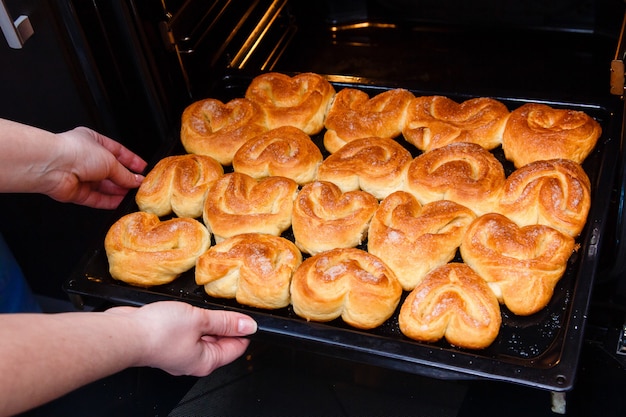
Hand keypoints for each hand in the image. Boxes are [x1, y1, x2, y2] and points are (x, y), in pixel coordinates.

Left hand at [46, 127, 147, 208]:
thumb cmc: (74, 152)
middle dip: (126, 179)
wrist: (51, 166)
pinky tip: (119, 203)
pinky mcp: (75, 191)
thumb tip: (137, 180)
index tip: (143, 169)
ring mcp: (80, 175)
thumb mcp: (110, 160)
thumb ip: (125, 173)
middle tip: (140, 186)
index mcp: (93, 141)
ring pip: (104, 186)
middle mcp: (85, 158)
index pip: (117, 152)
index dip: (132, 161)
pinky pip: (95, 198)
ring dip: (118, 191)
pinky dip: (107, 201)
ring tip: (133, 196)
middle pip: (111, 171)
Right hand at [105, 301, 257, 375]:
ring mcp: (180, 352)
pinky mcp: (167, 342)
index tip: (246, 315)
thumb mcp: (200, 320)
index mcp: (206, 361)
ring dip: (207, 319)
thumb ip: (225, 322)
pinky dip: (191, 319)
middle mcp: (194, 360)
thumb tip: (248, 325)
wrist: (124, 332)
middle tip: (225, 305)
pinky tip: (188, 309)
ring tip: (204, 306)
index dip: (244, 330)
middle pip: (221, 342)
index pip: (237, 348)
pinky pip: (187, 330)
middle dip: (226, 324)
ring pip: (203, 334)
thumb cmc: (158, 332)